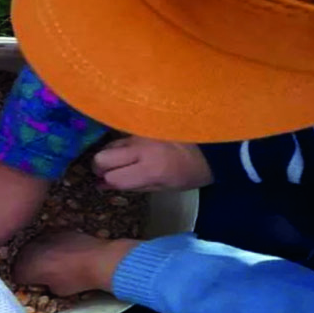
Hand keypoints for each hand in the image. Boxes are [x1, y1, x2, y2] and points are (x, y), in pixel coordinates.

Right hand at [13, 231, 138, 295]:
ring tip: (49, 261)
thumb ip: (43, 284)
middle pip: (20, 258)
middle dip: (26, 265)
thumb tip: (42, 281)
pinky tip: (60, 251)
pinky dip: (49, 244)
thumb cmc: (77, 279)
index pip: (15, 275)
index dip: (22, 281)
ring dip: (36, 253)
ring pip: (32, 245)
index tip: (29, 284)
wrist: (98, 260)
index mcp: (28, 266)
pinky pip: (46, 238)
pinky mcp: (56, 229)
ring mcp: (43, 236)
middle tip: (38, 273)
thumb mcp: (56, 291)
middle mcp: (30, 248)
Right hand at [92, 136, 213, 191]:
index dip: (107, 182)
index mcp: (151, 169)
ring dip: (110, 155)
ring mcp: (140, 134)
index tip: (107, 184)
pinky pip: (121, 136)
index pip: (113, 177)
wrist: (213, 145)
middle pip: (102, 157)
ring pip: (108, 145)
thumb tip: (103, 185)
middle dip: (100, 167)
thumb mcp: (164, 187)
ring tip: (122, 161)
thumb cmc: (190, 172)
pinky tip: (133, 150)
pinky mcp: (142, 125)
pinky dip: (120, 145)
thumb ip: (132, 186)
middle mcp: (141, 149)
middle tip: (108, 172)